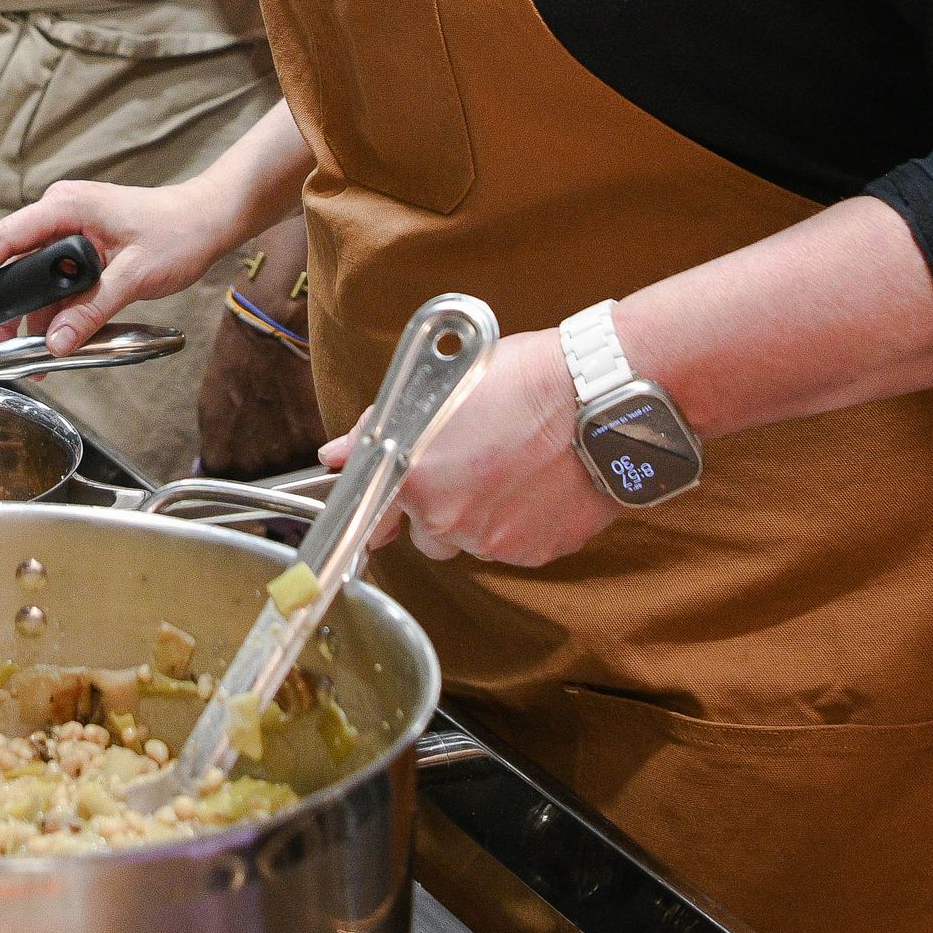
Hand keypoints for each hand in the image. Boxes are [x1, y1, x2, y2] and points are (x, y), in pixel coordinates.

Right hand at [0, 175, 243, 350]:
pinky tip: (53, 341)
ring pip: (34, 277)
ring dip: (30, 315)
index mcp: (67, 207)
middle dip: (0, 304)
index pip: (5, 237)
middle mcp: (62, 214)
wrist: (207, 220)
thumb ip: (92, 310)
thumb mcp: (135, 275)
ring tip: (26, 356)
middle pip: (13, 260)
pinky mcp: (81, 248)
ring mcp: (71, 230)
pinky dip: (53, 310)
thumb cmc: (177, 232)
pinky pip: (55, 281)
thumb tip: (56, 344)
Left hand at [317, 329, 610, 568]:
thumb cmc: (524, 380)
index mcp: (413, 478)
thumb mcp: (439, 385)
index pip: (371, 520)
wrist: (600, 399)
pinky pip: (518, 546)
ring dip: (486, 515)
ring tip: (515, 468)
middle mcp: (446, 520)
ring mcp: (493, 541)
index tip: (394, 503)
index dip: (385, 508)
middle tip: (475, 463)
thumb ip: (377, 428)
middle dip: (446, 506)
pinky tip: (542, 484)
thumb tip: (333, 455)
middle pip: (430, 532)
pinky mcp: (537, 552)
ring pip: (475, 540)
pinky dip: (525, 523)